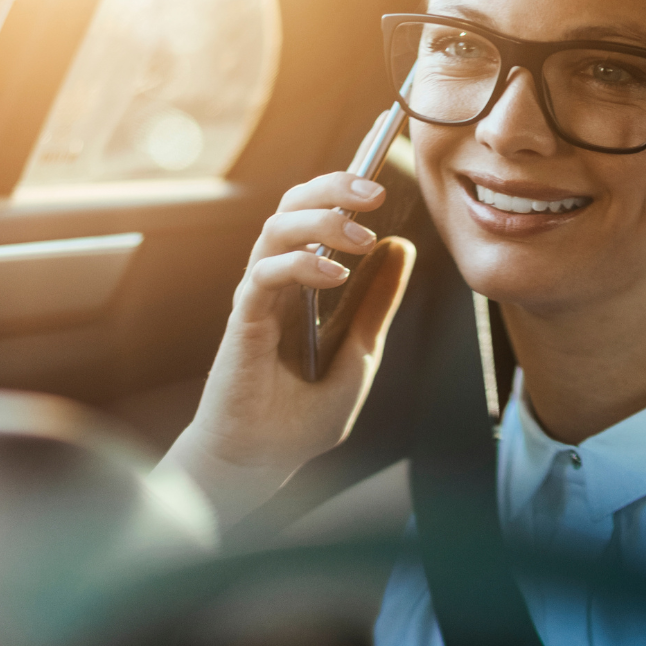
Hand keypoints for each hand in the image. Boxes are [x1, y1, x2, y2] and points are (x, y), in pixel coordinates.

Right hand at [161, 173, 415, 528]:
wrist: (261, 465)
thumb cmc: (299, 419)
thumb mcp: (359, 355)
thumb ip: (376, 304)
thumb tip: (403, 248)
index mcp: (303, 285)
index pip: (317, 217)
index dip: (342, 191)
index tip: (383, 180)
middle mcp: (277, 283)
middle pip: (291, 207)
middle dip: (332, 189)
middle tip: (375, 192)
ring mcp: (257, 300)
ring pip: (276, 230)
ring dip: (322, 223)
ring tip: (363, 238)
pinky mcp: (243, 323)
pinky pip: (264, 276)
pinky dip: (300, 266)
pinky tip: (335, 276)